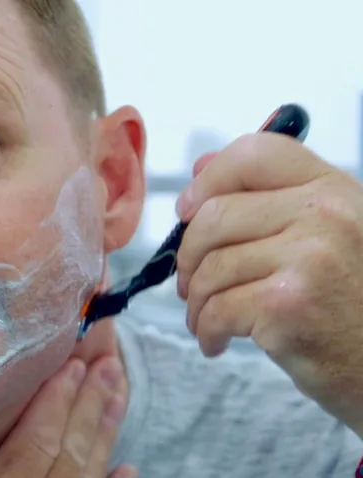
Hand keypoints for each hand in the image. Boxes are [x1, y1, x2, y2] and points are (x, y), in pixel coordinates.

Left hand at [175, 132, 362, 432]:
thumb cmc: (352, 304)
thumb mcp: (328, 235)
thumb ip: (269, 197)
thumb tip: (201, 166)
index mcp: (332, 189)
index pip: (254, 153)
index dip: (207, 180)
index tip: (187, 211)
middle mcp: (325, 215)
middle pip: (214, 215)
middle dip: (188, 255)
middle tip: (190, 283)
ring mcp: (307, 258)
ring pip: (210, 267)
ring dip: (196, 300)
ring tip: (206, 318)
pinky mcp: (287, 304)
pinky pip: (216, 308)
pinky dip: (206, 329)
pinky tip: (217, 341)